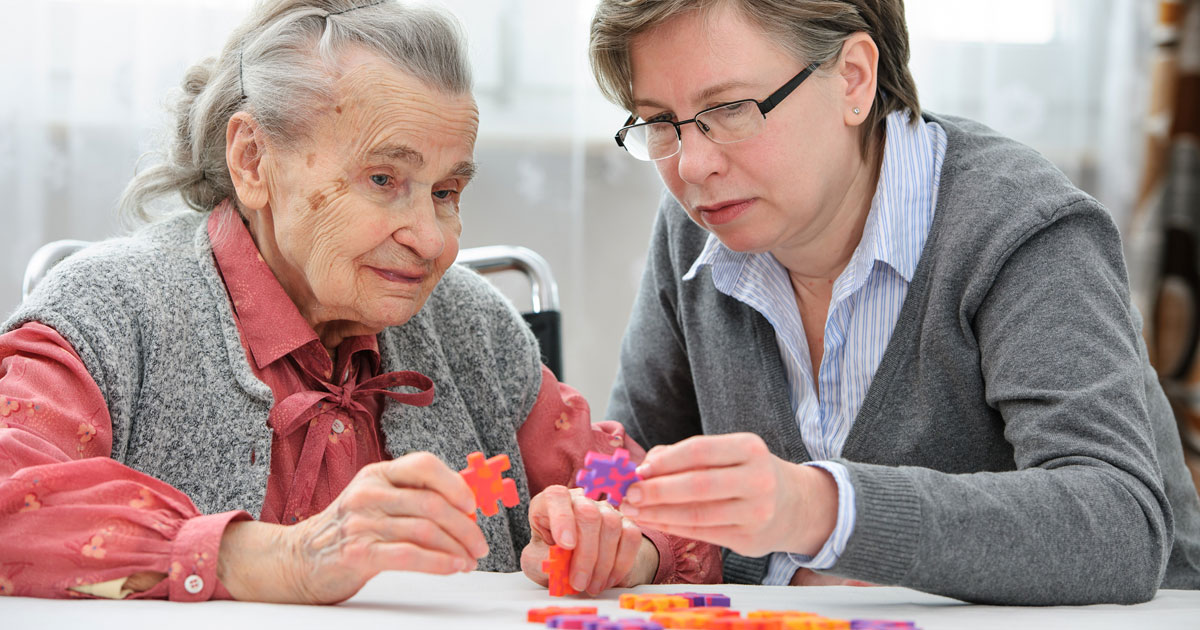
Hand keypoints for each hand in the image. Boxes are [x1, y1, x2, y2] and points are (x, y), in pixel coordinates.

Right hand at [218, 452, 487, 603]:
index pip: (424, 465)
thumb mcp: (375, 500)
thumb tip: (465, 503)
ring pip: (426, 531)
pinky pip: (410, 555)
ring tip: (469, 560)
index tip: (474, 505)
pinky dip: (439, 562)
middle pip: (432, 504)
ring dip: (457, 548)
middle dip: (466, 526)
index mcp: (377, 474)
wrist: (298, 559)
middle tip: (480, 544)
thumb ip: (412, 497)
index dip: (455, 483)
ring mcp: (362, 522)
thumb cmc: (347, 530)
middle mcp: (369, 493)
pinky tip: (453, 567)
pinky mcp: (358, 553)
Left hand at [520, 485, 657, 594]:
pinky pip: (631, 536)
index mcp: (550, 503)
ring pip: (611, 525)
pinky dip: (621, 563)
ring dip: (602, 564)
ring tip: (591, 586)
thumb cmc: (551, 560)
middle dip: (585, 554)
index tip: (566, 546)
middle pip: (589, 514)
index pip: (557, 497)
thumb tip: (557, 561)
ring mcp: (604, 510)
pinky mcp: (625, 523)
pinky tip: (607, 579)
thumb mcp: (537, 563)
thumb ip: (543, 560)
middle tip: (578, 582)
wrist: (575, 569)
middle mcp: (579, 501)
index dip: (562, 518)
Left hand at [620, 433, 837, 558]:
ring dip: (659, 513)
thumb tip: (644, 467)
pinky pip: (702, 533)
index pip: (700, 451)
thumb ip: (687, 456)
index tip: (639, 469)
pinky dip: (673, 527)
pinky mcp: (749, 540)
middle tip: (629, 493)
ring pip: (697, 514)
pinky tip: (653, 521)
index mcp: (750, 449)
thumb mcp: (728, 454)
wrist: (794, 505)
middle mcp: (758, 480)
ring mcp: (757, 513)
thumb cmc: (747, 472)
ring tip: (633, 510)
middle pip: (698, 485)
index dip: (666, 460)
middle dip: (657, 490)